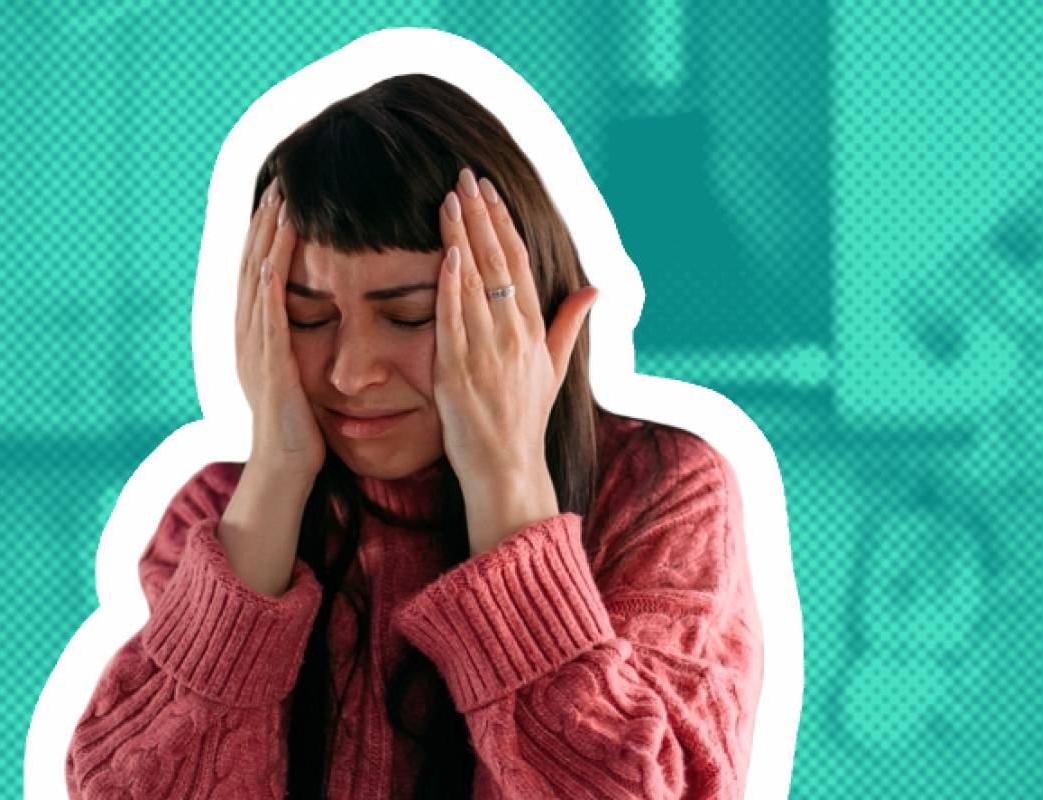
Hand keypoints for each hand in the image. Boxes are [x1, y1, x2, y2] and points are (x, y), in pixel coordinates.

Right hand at [235, 179, 322, 483]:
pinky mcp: (271, 366)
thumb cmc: (301, 424)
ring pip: (258, 282)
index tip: (279, 197)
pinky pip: (268, 317)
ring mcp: (255, 349)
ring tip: (278, 203)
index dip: (266, 233)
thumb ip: (302, 341)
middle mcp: (248, 336)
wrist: (286, 466)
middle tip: (276, 183)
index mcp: (256, 335)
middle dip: (264, 224)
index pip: (259, 271)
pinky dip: (270, 283)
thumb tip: (317, 316)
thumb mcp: (300, 372)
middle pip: (252, 265)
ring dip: (267, 241)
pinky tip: (275, 256)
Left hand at [435, 168, 599, 550]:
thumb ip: (570, 323)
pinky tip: (446, 255)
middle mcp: (515, 336)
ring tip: (449, 201)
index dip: (503, 223)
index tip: (489, 191)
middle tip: (465, 178)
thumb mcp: (555, 368)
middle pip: (498, 262)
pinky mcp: (459, 372)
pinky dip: (451, 287)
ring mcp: (487, 352)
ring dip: (462, 238)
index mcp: (535, 330)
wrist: (507, 467)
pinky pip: (455, 322)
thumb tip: (597, 287)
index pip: (521, 264)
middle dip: (481, 216)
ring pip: (475, 283)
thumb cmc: (525, 418)